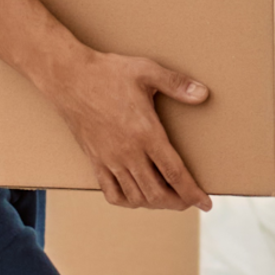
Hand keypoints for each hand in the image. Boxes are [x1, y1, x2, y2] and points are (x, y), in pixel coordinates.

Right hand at [48, 49, 212, 210]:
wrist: (68, 77)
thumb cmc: (107, 73)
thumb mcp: (147, 71)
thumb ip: (177, 84)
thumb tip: (203, 94)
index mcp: (145, 134)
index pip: (175, 174)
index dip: (192, 193)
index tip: (206, 203)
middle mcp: (128, 153)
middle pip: (157, 193)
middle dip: (178, 202)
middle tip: (189, 200)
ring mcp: (109, 160)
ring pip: (136, 197)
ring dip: (155, 204)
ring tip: (168, 199)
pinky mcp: (95, 161)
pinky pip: (111, 193)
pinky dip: (127, 201)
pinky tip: (137, 197)